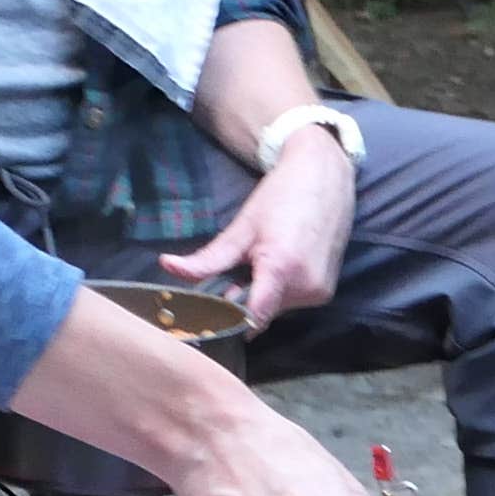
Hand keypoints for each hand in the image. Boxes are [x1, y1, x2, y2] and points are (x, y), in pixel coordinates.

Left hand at [177, 134, 355, 329]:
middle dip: (243, 300)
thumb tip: (167, 267)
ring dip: (262, 295)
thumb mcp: (241, 228)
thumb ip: (207, 259)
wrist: (324, 175)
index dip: (228, 319)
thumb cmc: (281, 195)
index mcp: (282, 268)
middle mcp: (306, 286)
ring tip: (262, 260)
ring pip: (276, 309)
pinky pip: (292, 301)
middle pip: (261, 313)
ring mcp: (320, 291)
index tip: (209, 314)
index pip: (252, 318)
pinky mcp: (327, 291)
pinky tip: (281, 262)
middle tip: (237, 269)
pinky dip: (279, 290)